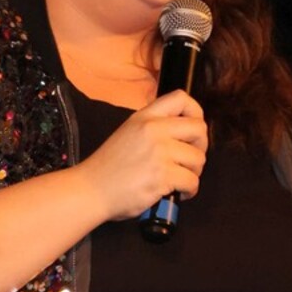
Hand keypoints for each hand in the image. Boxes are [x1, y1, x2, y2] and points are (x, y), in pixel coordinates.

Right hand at [78, 90, 208, 223]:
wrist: (91, 190)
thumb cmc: (110, 166)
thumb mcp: (129, 133)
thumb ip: (153, 127)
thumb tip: (184, 134)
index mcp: (145, 117)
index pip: (181, 98)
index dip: (196, 112)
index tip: (192, 132)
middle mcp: (154, 129)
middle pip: (199, 128)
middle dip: (201, 147)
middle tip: (190, 161)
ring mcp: (159, 152)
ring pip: (198, 159)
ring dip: (194, 173)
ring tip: (180, 180)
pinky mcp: (162, 175)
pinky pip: (192, 181)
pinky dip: (189, 191)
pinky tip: (177, 193)